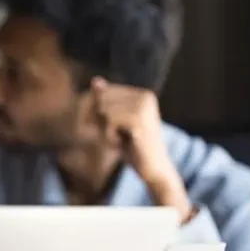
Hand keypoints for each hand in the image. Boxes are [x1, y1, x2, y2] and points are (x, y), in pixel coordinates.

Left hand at [91, 79, 190, 216]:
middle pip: (102, 98)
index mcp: (142, 94)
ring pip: (104, 109)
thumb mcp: (114, 122)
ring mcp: (144, 108)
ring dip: (106, 129)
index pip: (103, 92)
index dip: (95, 111)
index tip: (109, 128)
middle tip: (117, 135)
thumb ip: (104, 103)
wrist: (154, 170)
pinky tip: (123, 143)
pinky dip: (109, 136)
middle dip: (100, 119)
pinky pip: (109, 122)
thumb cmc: (133, 146)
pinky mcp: (140, 121)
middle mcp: (145, 96)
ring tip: (122, 139)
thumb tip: (95, 80)